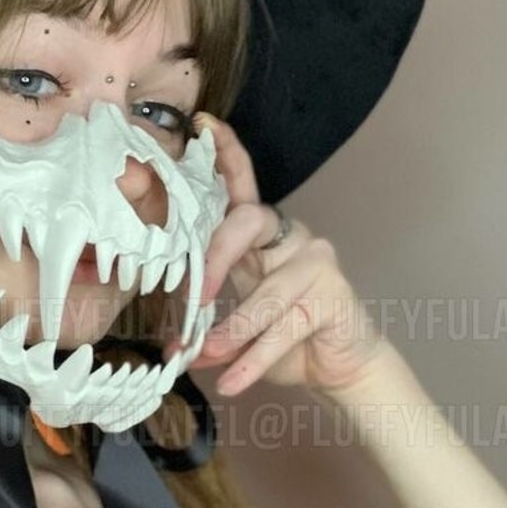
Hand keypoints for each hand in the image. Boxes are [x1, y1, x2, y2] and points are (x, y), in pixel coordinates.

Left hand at [164, 113, 387, 395]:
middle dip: (214, 259)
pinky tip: (232, 382)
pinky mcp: (335, 295)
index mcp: (260, 236)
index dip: (226, 153)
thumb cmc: (283, 337)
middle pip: (248, 222)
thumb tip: (167, 342)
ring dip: (232, 331)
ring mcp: (316, 263)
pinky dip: (253, 360)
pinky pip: (286, 327)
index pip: (241, 185)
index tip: (203, 125)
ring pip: (267, 292)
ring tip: (204, 359)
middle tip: (193, 301)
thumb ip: (207, 316)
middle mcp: (290, 238)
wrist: (338, 369)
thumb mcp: (237, 320)